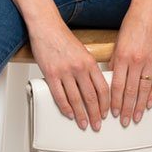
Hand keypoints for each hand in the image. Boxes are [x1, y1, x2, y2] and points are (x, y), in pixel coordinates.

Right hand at [26, 14, 109, 131]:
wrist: (46, 26)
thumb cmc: (63, 38)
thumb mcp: (83, 52)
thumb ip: (89, 68)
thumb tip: (94, 86)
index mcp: (90, 62)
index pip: (103, 88)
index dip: (106, 104)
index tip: (106, 113)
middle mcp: (79, 67)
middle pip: (91, 97)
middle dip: (95, 114)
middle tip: (97, 124)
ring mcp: (65, 71)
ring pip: (76, 99)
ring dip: (81, 115)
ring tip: (83, 123)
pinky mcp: (51, 74)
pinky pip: (60, 95)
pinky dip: (65, 107)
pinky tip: (69, 113)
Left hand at [109, 0, 151, 125]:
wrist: (150, 9)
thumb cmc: (132, 22)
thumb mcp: (118, 41)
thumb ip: (115, 60)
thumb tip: (111, 78)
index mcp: (122, 56)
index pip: (117, 85)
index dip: (115, 101)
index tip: (113, 112)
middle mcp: (137, 60)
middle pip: (131, 91)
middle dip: (126, 109)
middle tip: (124, 121)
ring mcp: (151, 60)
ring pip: (144, 89)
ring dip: (140, 106)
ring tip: (136, 117)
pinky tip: (150, 104)